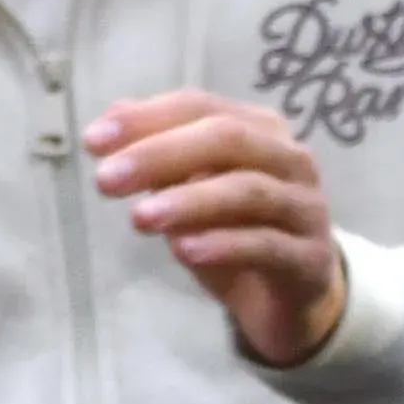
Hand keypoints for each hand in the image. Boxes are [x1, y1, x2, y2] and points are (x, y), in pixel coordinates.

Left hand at [93, 90, 350, 367]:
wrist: (290, 297)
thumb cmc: (236, 231)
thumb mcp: (190, 189)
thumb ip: (159, 153)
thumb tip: (111, 117)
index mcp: (259, 129)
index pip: (200, 107)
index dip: (146, 119)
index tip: (93, 142)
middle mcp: (290, 158)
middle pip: (227, 139)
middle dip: (160, 155)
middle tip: (106, 180)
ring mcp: (306, 208)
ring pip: (249, 191)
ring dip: (188, 201)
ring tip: (138, 219)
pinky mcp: (310, 259)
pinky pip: (267, 245)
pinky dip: (223, 245)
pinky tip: (182, 252)